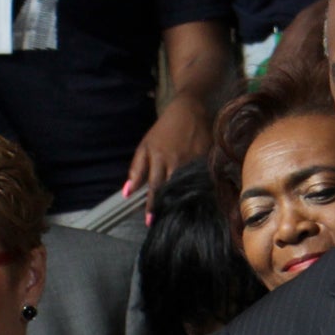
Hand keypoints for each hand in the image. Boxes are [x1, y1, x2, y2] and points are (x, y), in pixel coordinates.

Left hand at [124, 96, 214, 211]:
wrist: (189, 110)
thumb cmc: (163, 130)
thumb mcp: (145, 146)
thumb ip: (136, 169)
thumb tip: (127, 192)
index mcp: (159, 160)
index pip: (154, 188)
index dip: (151, 205)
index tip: (149, 222)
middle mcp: (176, 163)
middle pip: (171, 189)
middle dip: (168, 206)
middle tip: (166, 223)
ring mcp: (194, 161)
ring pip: (187, 186)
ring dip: (184, 200)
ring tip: (183, 215)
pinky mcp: (208, 159)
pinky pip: (203, 178)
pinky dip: (200, 189)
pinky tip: (199, 199)